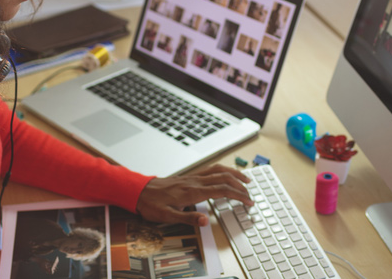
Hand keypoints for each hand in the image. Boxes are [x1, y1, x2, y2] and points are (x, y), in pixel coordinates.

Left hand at [136, 164, 253, 226]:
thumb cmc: (152, 204)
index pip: (222, 190)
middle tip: (251, 195)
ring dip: (234, 174)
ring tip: (245, 180)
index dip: (238, 195)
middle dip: (240, 185)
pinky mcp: (190, 177)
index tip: (248, 201)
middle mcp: (195, 181)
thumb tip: (205, 221)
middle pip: (224, 178)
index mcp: (193, 191)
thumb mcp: (167, 216)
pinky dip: (223, 171)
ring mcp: (193, 177)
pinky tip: (226, 175)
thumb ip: (187, 218)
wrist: (139, 191)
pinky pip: (211, 169)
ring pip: (219, 170)